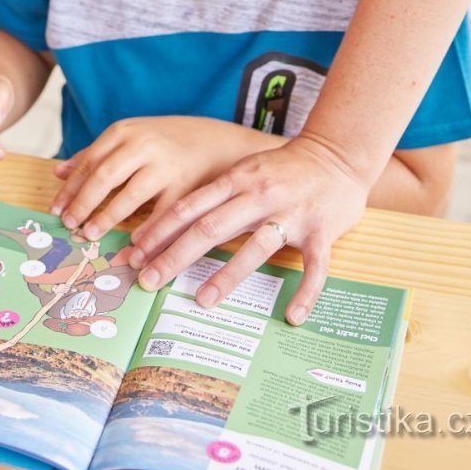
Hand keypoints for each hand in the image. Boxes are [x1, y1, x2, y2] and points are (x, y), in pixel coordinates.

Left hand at [49, 118, 239, 237]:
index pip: (90, 162)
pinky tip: (134, 244)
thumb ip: (94, 154)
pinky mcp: (186, 184)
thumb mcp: (128, 138)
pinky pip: (163, 211)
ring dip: (109, 217)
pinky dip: (148, 230)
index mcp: (124, 132)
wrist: (214, 141)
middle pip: (105, 176)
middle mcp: (143, 144)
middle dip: (84, 202)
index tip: (56, 210)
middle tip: (70, 225)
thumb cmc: (164, 142)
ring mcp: (166, 164)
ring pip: (131, 194)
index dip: (71, 188)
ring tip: (91, 234)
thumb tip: (58, 172)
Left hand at [129, 134, 369, 324]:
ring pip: (255, 247)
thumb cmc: (282, 168)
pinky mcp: (322, 231)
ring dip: (227, 276)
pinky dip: (305, 292)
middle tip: (148, 281)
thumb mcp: (243, 172)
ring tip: (202, 301)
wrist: (336, 154)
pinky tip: (292, 316)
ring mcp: (291, 213)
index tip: (134, 252)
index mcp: (236, 180)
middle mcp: (259, 195)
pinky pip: (315, 267)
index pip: (189, 206)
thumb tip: (171, 224)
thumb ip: (214, 197)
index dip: (159, 230)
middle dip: (175, 255)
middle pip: (211, 227)